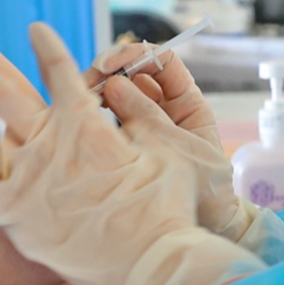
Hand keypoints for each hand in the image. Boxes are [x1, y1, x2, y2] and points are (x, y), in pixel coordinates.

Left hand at [0, 24, 262, 284]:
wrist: (151, 265)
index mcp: (84, 122)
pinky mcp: (12, 216)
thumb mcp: (166, 150)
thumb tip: (121, 93)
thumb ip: (140, 117)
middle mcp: (47, 143)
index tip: (36, 30)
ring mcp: (24, 179)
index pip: (57, 68)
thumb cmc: (168, 208)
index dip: (45, 44)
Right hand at [86, 43, 256, 242]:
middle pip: (130, 72)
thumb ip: (149, 116)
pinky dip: (89, 115)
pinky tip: (76, 120)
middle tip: (86, 85)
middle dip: (106, 71)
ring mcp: (140, 126)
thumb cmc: (206, 191)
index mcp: (186, 101)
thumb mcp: (178, 148)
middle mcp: (162, 107)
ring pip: (113, 94)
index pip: (160, 61)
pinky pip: (104, 121)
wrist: (206, 229)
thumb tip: (114, 84)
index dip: (135, 55)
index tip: (110, 66)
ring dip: (93, 91)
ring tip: (76, 102)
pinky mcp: (121, 144)